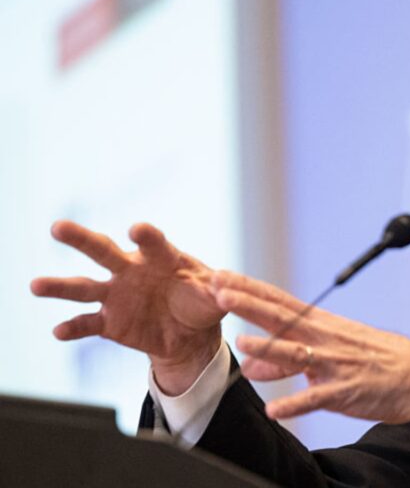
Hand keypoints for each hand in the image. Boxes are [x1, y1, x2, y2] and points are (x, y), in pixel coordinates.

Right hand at [31, 221, 223, 393]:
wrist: (190, 334)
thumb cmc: (203, 303)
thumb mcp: (216, 296)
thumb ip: (219, 290)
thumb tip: (222, 286)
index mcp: (161, 257)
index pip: (153, 242)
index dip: (146, 236)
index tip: (137, 230)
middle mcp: (132, 270)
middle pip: (103, 251)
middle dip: (81, 239)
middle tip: (58, 227)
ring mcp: (117, 295)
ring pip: (83, 286)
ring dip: (59, 287)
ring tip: (35, 286)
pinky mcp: (110, 322)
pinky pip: (87, 323)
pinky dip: (73, 327)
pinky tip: (58, 331)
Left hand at [211, 271, 409, 426]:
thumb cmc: (376, 361)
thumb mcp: (332, 352)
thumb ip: (288, 360)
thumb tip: (252, 367)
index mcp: (322, 325)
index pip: (279, 300)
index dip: (249, 288)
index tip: (221, 276)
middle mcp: (325, 339)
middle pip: (282, 318)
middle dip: (249, 304)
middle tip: (220, 292)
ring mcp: (335, 364)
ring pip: (297, 354)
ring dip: (270, 350)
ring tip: (244, 344)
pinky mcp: (345, 391)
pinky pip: (317, 398)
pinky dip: (296, 404)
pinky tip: (276, 410)